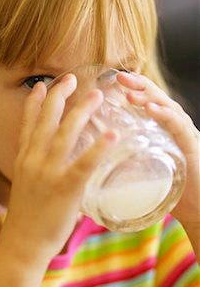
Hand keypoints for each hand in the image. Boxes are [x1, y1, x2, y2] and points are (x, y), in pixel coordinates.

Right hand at [1, 75, 118, 265]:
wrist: (22, 243)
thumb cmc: (28, 219)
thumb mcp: (28, 188)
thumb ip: (42, 173)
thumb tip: (61, 168)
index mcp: (24, 160)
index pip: (28, 125)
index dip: (34, 103)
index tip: (42, 85)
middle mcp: (33, 161)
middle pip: (46, 121)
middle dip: (58, 96)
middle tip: (71, 78)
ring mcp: (48, 173)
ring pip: (65, 134)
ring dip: (81, 112)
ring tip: (96, 95)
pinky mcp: (65, 188)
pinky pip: (84, 164)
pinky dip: (98, 149)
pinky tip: (112, 136)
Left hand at [117, 71, 199, 226]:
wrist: (197, 209)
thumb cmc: (169, 191)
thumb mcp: (143, 172)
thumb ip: (126, 163)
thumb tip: (96, 165)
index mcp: (162, 131)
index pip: (148, 104)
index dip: (133, 90)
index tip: (113, 81)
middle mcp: (175, 129)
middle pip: (157, 101)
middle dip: (139, 86)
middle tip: (119, 77)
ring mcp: (185, 136)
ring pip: (169, 109)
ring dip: (149, 99)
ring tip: (130, 93)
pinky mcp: (192, 148)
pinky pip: (179, 128)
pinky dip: (166, 117)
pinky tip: (152, 110)